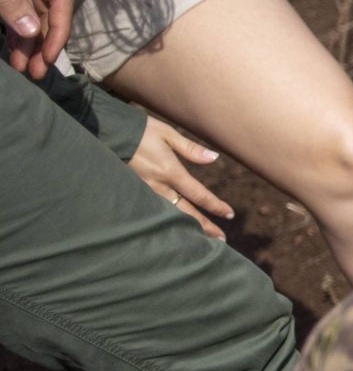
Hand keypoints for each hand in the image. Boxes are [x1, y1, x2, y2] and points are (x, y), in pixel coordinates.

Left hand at [0, 0, 71, 78]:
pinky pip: (13, 1)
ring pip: (30, 8)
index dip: (58, 31)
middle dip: (40, 41)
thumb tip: (31, 32)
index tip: (46, 59)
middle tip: (33, 73)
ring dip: (26, 38)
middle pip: (47, 7)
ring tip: (20, 67)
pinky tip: (11, 45)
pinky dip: (12, 23)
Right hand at [128, 118, 233, 239]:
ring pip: (169, 215)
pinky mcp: (133, 192)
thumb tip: (214, 159)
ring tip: (202, 238)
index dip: (215, 206)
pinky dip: (167, 221)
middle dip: (204, 226)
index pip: (199, 194)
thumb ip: (191, 149)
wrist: (105, 132)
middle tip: (221, 239)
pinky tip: (174, 228)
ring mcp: (144, 191)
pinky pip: (154, 211)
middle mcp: (157, 185)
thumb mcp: (168, 134)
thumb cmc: (140, 131)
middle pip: (186, 212)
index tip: (229, 214)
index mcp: (170, 172)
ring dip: (186, 226)